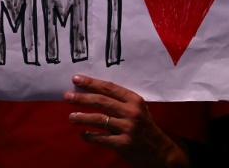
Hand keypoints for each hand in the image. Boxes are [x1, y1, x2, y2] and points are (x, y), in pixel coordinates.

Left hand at [65, 75, 187, 167]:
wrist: (160, 149)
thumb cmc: (145, 126)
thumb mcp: (138, 109)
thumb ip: (121, 101)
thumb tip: (94, 92)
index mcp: (134, 100)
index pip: (109, 88)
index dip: (92, 83)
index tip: (77, 79)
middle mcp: (131, 112)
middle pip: (101, 102)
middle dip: (82, 98)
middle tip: (67, 96)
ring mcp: (127, 128)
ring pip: (99, 119)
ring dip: (82, 117)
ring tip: (71, 117)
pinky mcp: (122, 144)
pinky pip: (101, 138)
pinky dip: (89, 136)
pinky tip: (82, 134)